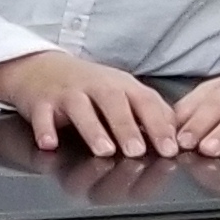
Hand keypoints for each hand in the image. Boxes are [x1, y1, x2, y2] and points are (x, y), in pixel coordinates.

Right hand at [0, 48, 182, 157]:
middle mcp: (95, 86)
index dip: (158, 125)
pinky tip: (50, 144)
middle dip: (126, 127)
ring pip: (80, 108)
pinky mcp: (40, 102)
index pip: (144, 102)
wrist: (40, 68)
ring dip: (92, 130)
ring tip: (103, 150)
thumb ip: (151, 111)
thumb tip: (178, 134)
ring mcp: (67, 93)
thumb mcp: (123, 91)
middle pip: (113, 103)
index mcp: (120, 85)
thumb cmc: (89, 86)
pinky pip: (41, 116)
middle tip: (137, 151)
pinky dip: (44, 130)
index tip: (169, 149)